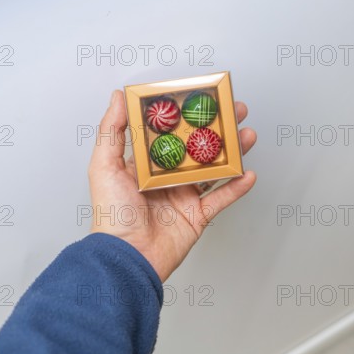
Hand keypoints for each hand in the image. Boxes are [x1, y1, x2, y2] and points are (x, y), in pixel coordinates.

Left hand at [88, 90, 256, 281]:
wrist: (126, 256)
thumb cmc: (111, 213)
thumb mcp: (104, 165)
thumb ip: (113, 130)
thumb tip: (119, 96)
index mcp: (145, 164)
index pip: (170, 133)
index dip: (186, 116)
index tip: (201, 98)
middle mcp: (166, 178)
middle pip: (197, 148)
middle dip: (218, 129)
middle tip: (235, 111)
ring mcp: (183, 196)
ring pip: (213, 170)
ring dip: (232, 153)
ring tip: (247, 135)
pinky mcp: (197, 216)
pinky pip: (221, 198)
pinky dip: (237, 187)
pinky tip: (248, 173)